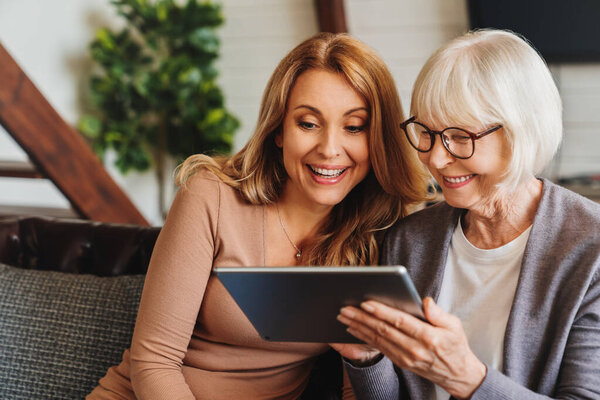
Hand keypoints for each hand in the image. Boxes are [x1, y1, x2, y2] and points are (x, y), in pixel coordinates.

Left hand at [337, 297, 485, 398]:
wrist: (458, 374)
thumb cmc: (455, 346)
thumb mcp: (455, 326)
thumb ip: (439, 313)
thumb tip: (425, 301)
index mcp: (428, 337)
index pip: (400, 321)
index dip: (382, 312)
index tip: (366, 302)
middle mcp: (414, 349)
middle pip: (383, 330)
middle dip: (362, 317)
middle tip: (345, 307)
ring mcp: (405, 357)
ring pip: (377, 339)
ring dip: (358, 327)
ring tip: (344, 316)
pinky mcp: (400, 362)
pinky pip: (379, 348)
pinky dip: (364, 338)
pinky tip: (353, 329)